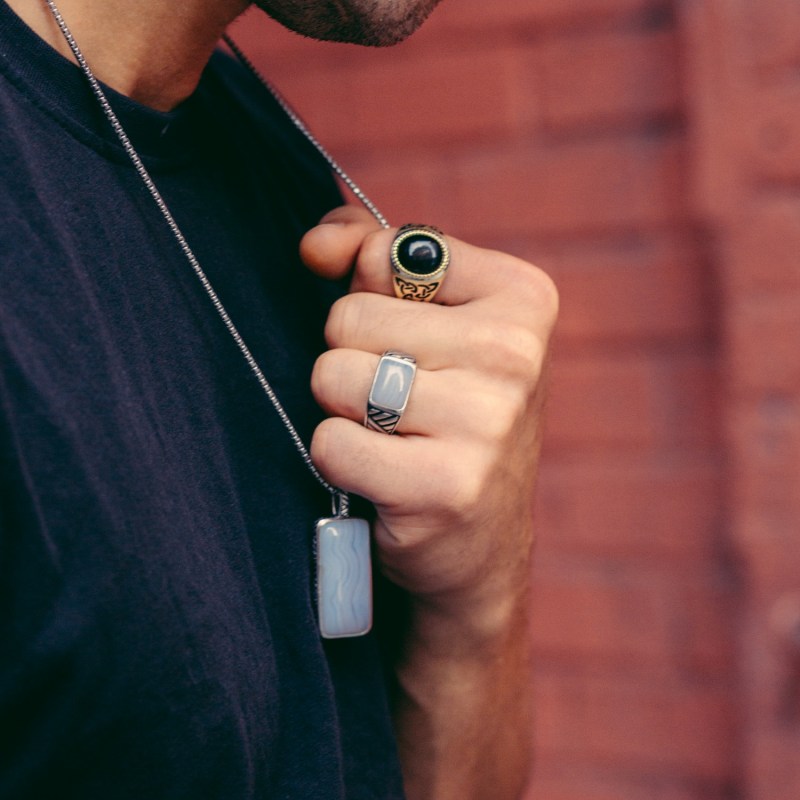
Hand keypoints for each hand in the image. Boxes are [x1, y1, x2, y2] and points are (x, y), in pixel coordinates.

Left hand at [301, 205, 557, 640]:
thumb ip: (369, 255)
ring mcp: (485, 422)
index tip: (403, 338)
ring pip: (333, 377)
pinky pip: (330, 443)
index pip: (384, 254)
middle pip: (348, 318)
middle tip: (401, 404)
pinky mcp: (444, 487)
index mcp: (521, 297)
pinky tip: (387, 481)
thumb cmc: (447, 415)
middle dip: (354, 361)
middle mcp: (514, 355)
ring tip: (395, 439)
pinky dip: (340, 463)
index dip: (369, 297)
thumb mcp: (431, 320)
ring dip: (346, 412)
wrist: (481, 539)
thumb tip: (316, 245)